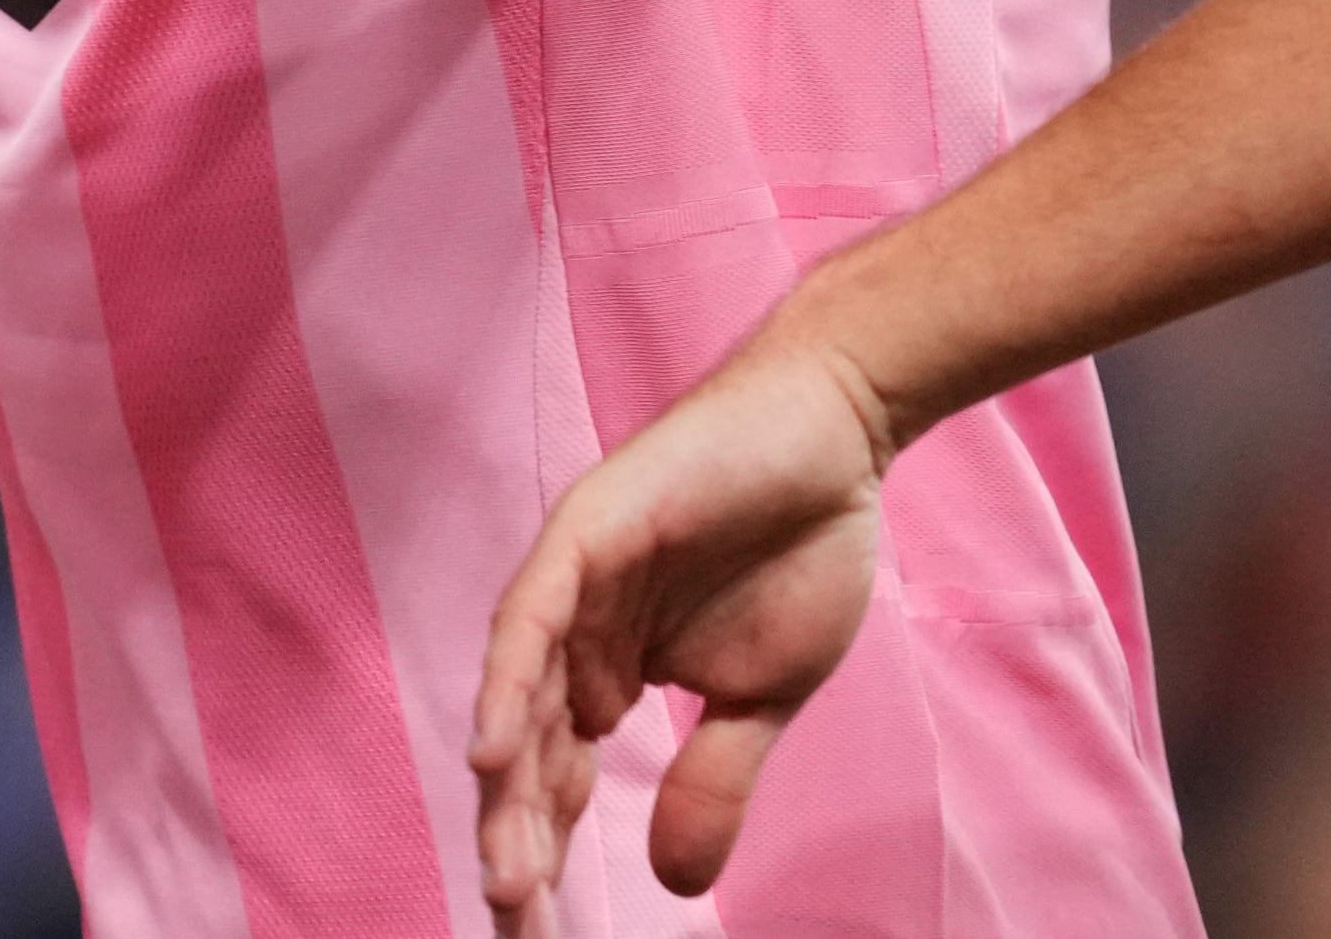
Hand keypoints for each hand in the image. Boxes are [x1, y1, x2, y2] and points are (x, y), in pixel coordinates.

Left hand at [470, 326, 895, 926]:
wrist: (836, 441)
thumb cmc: (798, 553)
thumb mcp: (763, 699)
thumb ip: (711, 780)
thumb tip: (672, 882)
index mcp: (607, 676)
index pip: (562, 782)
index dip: (546, 855)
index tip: (539, 934)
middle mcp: (573, 635)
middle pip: (527, 753)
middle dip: (519, 842)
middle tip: (515, 926)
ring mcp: (573, 582)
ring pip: (521, 696)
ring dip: (509, 783)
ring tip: (505, 871)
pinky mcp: (585, 532)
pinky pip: (533, 616)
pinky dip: (512, 681)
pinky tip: (495, 749)